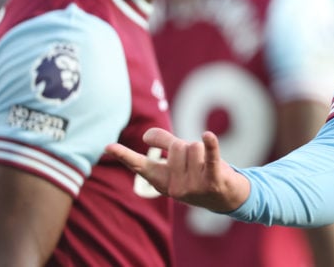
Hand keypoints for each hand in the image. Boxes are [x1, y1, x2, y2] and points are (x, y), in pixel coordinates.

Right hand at [105, 128, 249, 212]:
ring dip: (203, 149)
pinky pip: (211, 157)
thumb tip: (145, 136)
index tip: (107, 146)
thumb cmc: (198, 174)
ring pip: (194, 146)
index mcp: (162, 182)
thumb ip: (164, 145)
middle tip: (197, 162)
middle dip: (188, 147)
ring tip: (207, 166)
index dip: (124, 155)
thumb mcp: (179, 162)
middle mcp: (175, 188)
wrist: (225, 197)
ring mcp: (194, 187)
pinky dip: (210, 145)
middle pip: (177, 146)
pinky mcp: (213, 181)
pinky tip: (208, 136)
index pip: (140, 165)